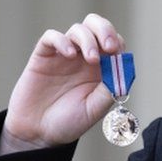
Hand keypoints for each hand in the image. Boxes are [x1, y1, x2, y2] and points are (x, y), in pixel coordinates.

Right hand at [0, 13, 125, 153]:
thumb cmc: (69, 122)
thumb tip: (124, 68)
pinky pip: (51, 37)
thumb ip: (109, 89)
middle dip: (105, 30)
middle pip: (96, 26)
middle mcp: (83, 57)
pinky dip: (62, 40)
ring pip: (78, 29)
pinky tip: (68, 54)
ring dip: (88, 39)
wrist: (38, 134)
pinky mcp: (43, 56)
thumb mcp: (95, 109)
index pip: (114, 43)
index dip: (118, 44)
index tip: (119, 55)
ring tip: (91, 59)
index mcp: (101, 68)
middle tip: (109, 47)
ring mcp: (63, 55)